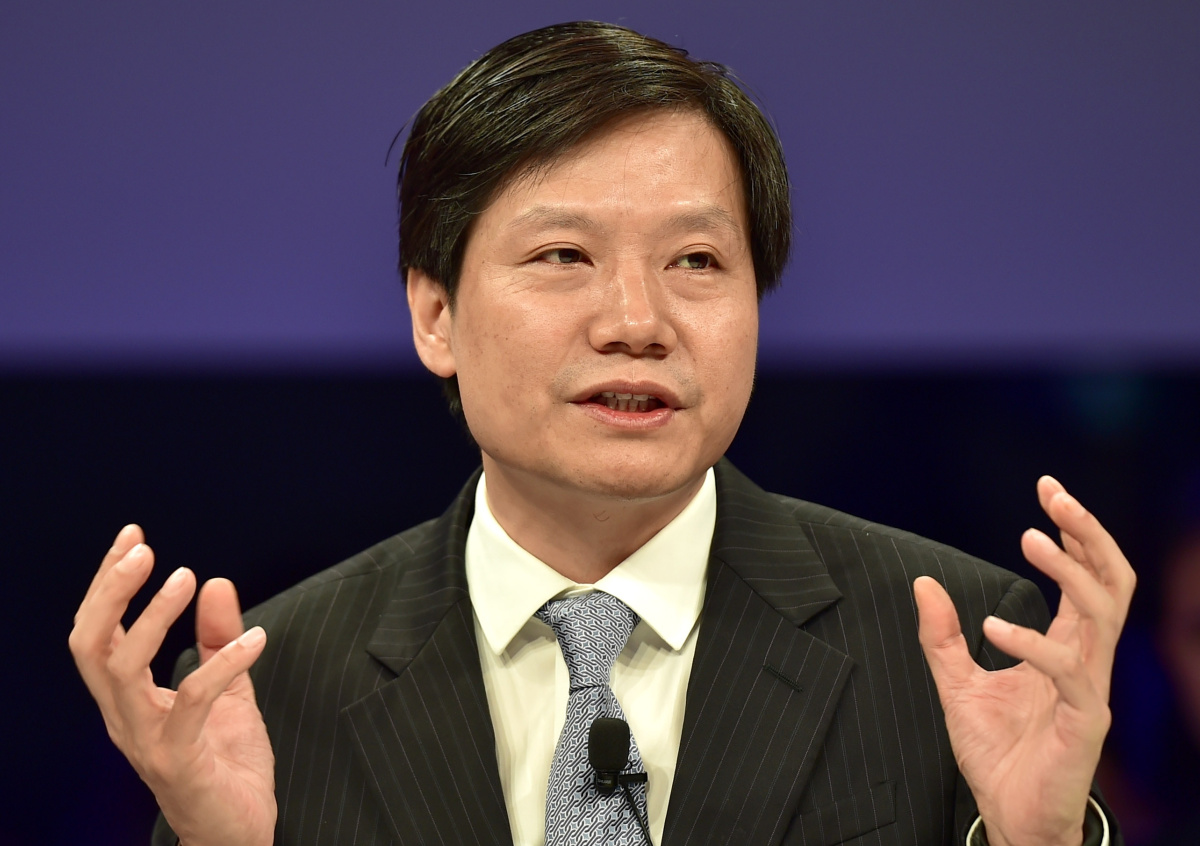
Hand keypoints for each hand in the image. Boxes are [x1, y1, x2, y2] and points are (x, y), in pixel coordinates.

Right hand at [69, 525, 276, 845]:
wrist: (238, 834)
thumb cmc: (225, 766)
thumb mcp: (229, 691)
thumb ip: (218, 640)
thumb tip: (218, 582)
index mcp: (127, 699)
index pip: (98, 632)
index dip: (107, 583)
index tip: (132, 535)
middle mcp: (124, 718)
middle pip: (91, 646)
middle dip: (110, 593)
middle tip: (143, 549)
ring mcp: (146, 740)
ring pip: (122, 670)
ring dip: (152, 619)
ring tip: (185, 577)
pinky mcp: (179, 760)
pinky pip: (192, 703)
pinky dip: (223, 665)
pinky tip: (258, 641)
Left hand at [913, 477, 1134, 845]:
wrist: (1010, 817)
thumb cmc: (998, 753)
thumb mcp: (956, 683)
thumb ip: (942, 636)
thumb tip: (923, 583)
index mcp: (1065, 647)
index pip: (1086, 577)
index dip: (1073, 532)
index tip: (1048, 490)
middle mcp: (1086, 660)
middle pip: (1111, 581)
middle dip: (1088, 532)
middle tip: (1055, 495)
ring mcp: (1089, 689)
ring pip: (1104, 612)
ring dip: (1069, 569)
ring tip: (1030, 537)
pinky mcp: (1083, 722)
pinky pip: (1070, 672)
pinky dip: (1033, 642)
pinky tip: (993, 626)